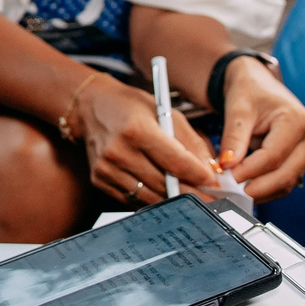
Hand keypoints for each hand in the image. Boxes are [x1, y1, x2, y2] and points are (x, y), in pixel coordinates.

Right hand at [74, 75, 216, 205]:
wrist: (92, 107)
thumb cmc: (131, 107)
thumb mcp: (166, 113)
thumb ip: (190, 142)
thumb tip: (209, 169)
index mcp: (136, 130)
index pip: (175, 162)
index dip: (197, 175)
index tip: (212, 182)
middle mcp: (118, 151)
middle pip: (164, 184)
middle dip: (190, 191)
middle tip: (208, 195)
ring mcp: (106, 169)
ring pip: (150, 196)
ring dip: (172, 198)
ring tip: (189, 194)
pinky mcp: (99, 181)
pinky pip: (133, 198)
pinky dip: (151, 196)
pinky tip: (161, 190)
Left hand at [216, 56, 304, 200]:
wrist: (257, 85)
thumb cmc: (249, 91)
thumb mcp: (238, 110)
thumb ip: (234, 138)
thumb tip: (227, 166)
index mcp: (298, 120)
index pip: (273, 155)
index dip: (249, 170)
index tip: (227, 177)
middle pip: (285, 173)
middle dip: (257, 186)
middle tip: (230, 190)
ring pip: (287, 182)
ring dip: (262, 191)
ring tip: (235, 190)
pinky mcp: (302, 160)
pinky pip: (286, 181)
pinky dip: (267, 189)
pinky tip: (246, 188)